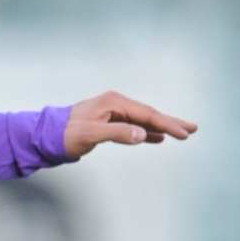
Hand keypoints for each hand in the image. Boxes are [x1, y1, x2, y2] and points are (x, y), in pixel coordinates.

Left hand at [63, 90, 197, 158]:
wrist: (46, 136)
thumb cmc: (65, 134)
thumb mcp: (91, 134)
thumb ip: (117, 133)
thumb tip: (143, 134)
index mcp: (113, 103)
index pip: (147, 114)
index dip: (167, 124)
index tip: (185, 133)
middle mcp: (115, 104)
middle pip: (149, 114)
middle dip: (171, 122)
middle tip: (193, 129)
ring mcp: (112, 112)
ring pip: (143, 120)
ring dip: (161, 127)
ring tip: (181, 132)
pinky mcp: (108, 122)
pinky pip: (133, 126)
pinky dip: (147, 131)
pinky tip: (156, 137)